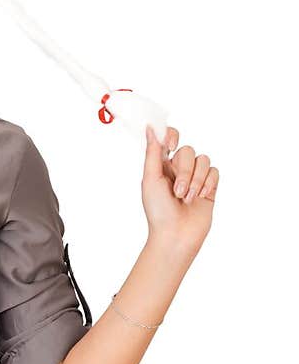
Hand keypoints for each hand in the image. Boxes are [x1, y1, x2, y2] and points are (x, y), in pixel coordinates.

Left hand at [142, 123, 217, 254]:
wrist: (176, 235)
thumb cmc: (158, 211)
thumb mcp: (150, 179)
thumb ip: (152, 153)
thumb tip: (150, 128)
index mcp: (161, 165)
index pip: (169, 138)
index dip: (172, 135)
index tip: (172, 145)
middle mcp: (179, 169)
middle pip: (188, 151)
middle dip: (185, 172)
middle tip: (178, 192)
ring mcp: (195, 178)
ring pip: (203, 161)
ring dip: (196, 180)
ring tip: (187, 199)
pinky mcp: (209, 188)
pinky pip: (214, 172)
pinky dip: (208, 184)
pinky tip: (201, 197)